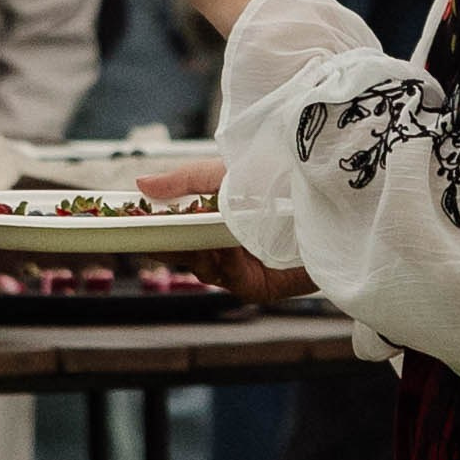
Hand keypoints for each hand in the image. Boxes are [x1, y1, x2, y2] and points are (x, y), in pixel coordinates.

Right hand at [136, 152, 311, 305]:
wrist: (330, 194)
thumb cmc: (280, 180)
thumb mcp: (227, 173)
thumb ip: (186, 180)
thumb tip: (140, 183)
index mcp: (210, 227)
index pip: (174, 236)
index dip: (152, 232)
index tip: (129, 222)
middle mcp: (224, 253)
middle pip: (185, 256)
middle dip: (168, 245)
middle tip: (149, 231)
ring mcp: (243, 272)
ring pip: (206, 270)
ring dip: (197, 251)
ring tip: (191, 232)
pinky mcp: (265, 287)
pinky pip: (236, 280)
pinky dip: (228, 262)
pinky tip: (226, 244)